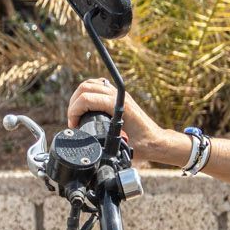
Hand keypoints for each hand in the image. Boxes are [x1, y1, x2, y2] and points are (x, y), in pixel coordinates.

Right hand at [66, 79, 180, 164]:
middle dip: (74, 104)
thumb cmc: (143, 146)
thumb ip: (105, 141)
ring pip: (90, 84)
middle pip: (85, 87)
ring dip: (78, 96)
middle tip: (72, 120)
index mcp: (118, 106)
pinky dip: (87, 92)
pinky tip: (85, 105)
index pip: (86, 99)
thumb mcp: (121, 145)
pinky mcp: (119, 96)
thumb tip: (88, 140)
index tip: (73, 125)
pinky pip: (98, 86)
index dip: (74, 112)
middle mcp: (118, 96)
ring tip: (76, 113)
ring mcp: (118, 94)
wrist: (156, 141)